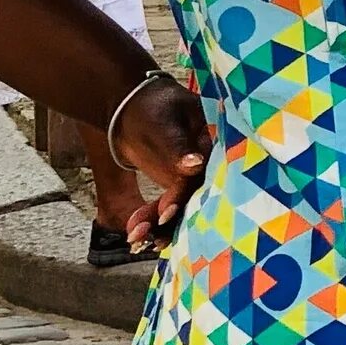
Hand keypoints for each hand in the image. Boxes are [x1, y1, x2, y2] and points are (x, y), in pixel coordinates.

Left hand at [111, 75, 212, 255]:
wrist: (132, 109)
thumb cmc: (151, 108)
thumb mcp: (161, 123)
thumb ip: (177, 146)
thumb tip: (195, 165)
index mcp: (212, 141)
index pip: (205, 174)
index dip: (186, 196)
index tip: (165, 214)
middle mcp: (209, 162)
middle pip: (196, 197)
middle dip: (171, 220)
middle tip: (148, 236)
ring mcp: (194, 176)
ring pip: (183, 207)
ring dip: (159, 225)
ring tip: (135, 234)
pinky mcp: (180, 187)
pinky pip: (171, 208)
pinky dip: (153, 220)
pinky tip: (135, 230)